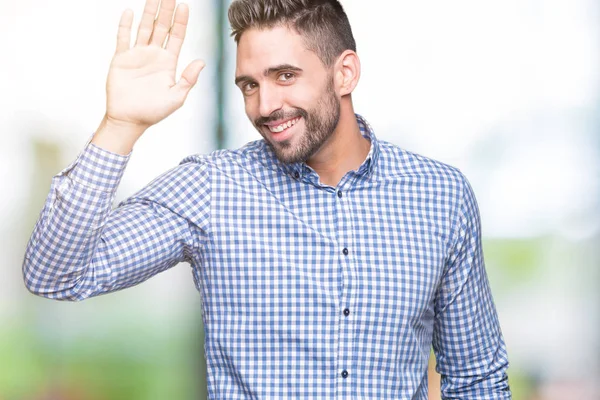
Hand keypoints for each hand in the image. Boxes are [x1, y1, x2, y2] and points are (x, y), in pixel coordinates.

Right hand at [105, 0, 204, 132]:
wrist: (130, 120)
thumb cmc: (154, 112)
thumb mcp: (176, 97)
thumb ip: (188, 79)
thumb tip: (201, 61)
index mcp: (168, 62)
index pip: (176, 36)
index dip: (180, 21)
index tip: (184, 6)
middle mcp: (154, 55)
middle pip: (161, 27)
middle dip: (166, 10)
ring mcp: (137, 55)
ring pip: (144, 28)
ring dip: (149, 12)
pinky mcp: (121, 59)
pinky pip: (123, 38)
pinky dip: (126, 25)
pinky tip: (130, 12)